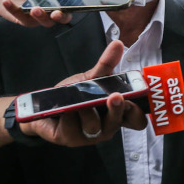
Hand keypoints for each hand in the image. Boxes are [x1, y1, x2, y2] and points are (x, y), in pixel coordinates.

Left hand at [0, 0, 85, 25]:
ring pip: (43, 22)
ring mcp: (36, 15)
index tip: (77, 5)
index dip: (77, 8)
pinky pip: (21, 19)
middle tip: (56, 13)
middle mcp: (50, 8)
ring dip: (40, 17)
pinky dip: (14, 10)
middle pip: (61, 18)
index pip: (72, 6)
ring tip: (34, 8)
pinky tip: (8, 1)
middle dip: (60, 17)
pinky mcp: (22, 18)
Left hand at [20, 41, 147, 145]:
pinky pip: (73, 128)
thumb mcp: (92, 78)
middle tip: (115, 96)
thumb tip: (118, 44)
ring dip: (86, 110)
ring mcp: (90, 136)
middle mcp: (107, 127)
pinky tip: (64, 109)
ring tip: (77, 101)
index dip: (139, 111)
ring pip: (95, 125)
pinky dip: (69, 115)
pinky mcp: (71, 139)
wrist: (45, 105)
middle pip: (118, 123)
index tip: (137, 98)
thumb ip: (106, 64)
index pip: (137, 119)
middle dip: (116, 109)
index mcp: (116, 114)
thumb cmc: (73, 94)